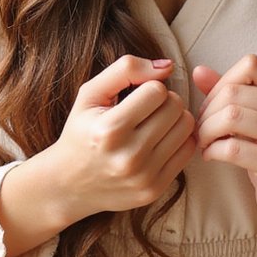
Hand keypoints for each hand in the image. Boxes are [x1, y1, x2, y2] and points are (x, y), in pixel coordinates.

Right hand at [47, 55, 196, 223]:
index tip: (136, 96)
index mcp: (109, 130)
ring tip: (154, 122)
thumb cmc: (82, 131)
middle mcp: (128, 156)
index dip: (149, 87)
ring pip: (186, 127)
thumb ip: (127, 69)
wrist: (69, 183)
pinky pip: (187, 150)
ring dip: (174, 118)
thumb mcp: (91, 93)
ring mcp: (143, 177)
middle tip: (147, 108)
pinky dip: (177, 140)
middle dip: (164, 100)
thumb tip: (167, 66)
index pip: (157, 91)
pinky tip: (159, 140)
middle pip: (175, 107)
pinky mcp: (154, 190)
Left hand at [193, 54, 256, 228]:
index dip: (224, 80)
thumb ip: (232, 89)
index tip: (212, 103)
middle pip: (236, 92)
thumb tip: (197, 71)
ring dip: (206, 129)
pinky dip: (212, 150)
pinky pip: (232, 148)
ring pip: (231, 116)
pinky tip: (210, 155)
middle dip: (209, 109)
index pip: (252, 64)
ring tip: (204, 140)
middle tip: (201, 127)